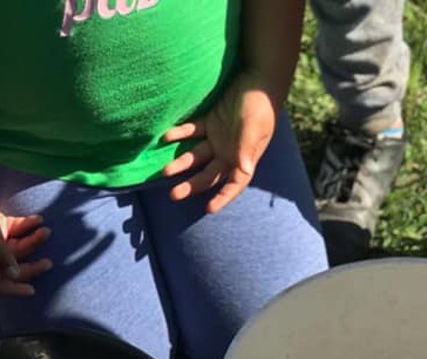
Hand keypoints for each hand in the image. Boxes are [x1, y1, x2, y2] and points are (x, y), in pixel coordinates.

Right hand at [0, 178, 51, 297]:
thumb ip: (3, 255)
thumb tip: (15, 276)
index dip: (12, 289)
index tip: (31, 291)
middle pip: (11, 267)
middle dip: (30, 267)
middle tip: (48, 264)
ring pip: (17, 247)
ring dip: (33, 241)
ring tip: (46, 231)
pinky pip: (16, 229)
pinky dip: (27, 225)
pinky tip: (39, 219)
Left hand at [161, 73, 279, 212]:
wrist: (259, 81)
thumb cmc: (261, 106)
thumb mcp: (254, 127)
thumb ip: (247, 148)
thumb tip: (244, 170)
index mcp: (245, 159)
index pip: (234, 184)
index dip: (223, 197)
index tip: (209, 209)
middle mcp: (230, 153)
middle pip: (209, 175)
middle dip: (192, 185)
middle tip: (174, 195)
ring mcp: (219, 139)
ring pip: (196, 156)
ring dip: (181, 163)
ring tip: (165, 171)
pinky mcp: (211, 122)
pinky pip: (192, 131)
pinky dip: (180, 134)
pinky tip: (166, 137)